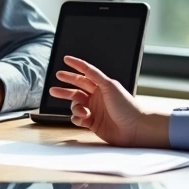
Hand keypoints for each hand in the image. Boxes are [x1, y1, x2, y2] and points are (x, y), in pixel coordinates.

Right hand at [48, 55, 166, 147]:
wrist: (135, 128)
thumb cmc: (126, 106)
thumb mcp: (110, 86)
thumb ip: (95, 75)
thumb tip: (83, 66)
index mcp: (101, 86)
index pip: (85, 73)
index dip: (76, 66)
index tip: (65, 59)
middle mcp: (97, 97)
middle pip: (76, 90)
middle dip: (64, 88)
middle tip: (53, 88)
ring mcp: (94, 110)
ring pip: (75, 106)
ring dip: (75, 108)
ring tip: (82, 111)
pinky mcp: (93, 123)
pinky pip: (78, 119)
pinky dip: (77, 118)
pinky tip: (82, 119)